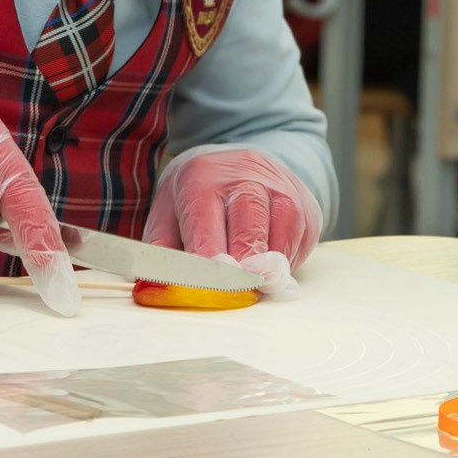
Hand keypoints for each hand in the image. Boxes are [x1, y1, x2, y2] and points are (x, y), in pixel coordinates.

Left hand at [144, 149, 321, 297]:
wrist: (236, 165)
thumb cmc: (195, 201)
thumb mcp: (168, 216)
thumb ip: (160, 253)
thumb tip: (152, 289)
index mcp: (201, 177)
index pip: (205, 222)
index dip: (210, 260)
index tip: (213, 287)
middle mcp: (244, 174)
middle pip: (250, 220)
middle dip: (246, 261)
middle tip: (242, 291)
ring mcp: (280, 185)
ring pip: (284, 226)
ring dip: (271, 264)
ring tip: (259, 286)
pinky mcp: (305, 203)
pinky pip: (301, 236)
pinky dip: (288, 260)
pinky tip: (272, 270)